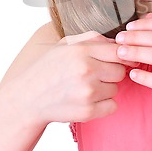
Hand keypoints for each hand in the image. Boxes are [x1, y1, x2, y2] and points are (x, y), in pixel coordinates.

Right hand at [0, 31, 134, 126]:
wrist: (29, 98)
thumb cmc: (49, 68)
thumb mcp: (66, 44)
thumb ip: (94, 38)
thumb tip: (120, 42)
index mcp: (81, 51)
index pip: (119, 51)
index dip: (122, 55)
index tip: (119, 59)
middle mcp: (86, 71)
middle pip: (120, 71)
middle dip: (111, 72)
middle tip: (97, 74)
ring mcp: (88, 92)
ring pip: (116, 89)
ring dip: (106, 88)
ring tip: (86, 86)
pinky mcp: (88, 112)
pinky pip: (113, 106)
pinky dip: (104, 104)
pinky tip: (88, 99)